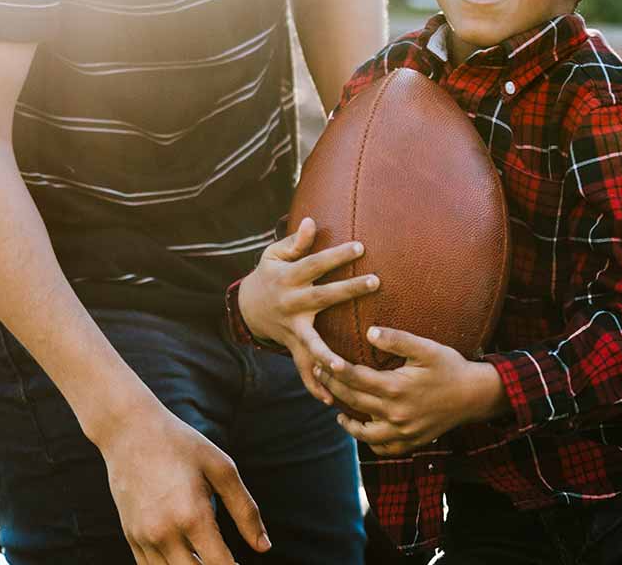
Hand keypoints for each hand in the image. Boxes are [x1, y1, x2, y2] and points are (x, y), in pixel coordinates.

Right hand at [96, 401, 268, 564]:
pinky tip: (187, 557)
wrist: (130, 431)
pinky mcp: (131, 536)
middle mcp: (164, 533)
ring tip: (208, 557)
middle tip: (228, 561)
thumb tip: (264, 546)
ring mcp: (144, 537)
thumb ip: (246, 511)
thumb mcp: (222, 469)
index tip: (242, 564)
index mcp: (192, 516)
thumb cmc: (182, 445)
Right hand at [237, 217, 378, 404]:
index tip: (361, 246)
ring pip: (311, 344)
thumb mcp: (274, 255)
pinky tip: (330, 399)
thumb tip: (312, 222)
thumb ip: (295, 242)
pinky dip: (314, 385)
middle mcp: (291, 304)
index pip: (316, 264)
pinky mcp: (293, 346)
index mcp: (289, 279)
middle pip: (322, 297)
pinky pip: (303, 369)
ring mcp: (292, 328)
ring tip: (344, 367)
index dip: (336, 255)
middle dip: (347, 290)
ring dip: (328, 355)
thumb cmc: (269, 275)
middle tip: (375, 281)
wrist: (246, 307)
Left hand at [316, 327, 506, 456]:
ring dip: (346, 422)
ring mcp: (402, 432)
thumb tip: (369, 332)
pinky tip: (364, 429)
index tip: (321, 360)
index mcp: (396, 388)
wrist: (475, 395)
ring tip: (336, 409)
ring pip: (363, 433)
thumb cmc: (450, 367)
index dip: (336, 369)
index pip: (355, 378)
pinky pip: (383, 448)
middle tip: (320, 375)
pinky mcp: (411, 442)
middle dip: (333, 387)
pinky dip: (369, 441)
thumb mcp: (426, 348)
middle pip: (354, 402)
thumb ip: (397, 340)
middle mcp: (395, 414)